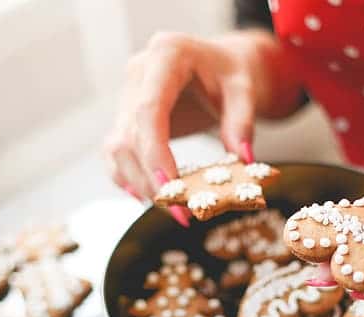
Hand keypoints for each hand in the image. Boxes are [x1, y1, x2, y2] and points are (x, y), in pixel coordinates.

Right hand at [104, 30, 293, 224]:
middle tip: (183, 213)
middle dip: (152, 179)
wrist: (223, 64)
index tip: (170, 189)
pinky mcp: (126, 115)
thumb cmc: (234, 73)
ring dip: (140, 183)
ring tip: (173, 209)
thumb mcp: (246, 89)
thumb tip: (242, 159)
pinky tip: (149, 197)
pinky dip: (130, 177)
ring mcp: (128, 94)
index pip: (148, 110)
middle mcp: (139, 73)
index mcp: (166, 54)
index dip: (154, 153)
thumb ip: (243, 121)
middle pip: (130, 134)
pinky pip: (117, 152)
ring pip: (117, 147)